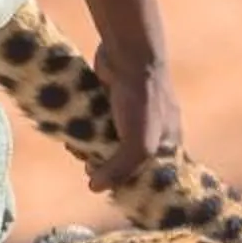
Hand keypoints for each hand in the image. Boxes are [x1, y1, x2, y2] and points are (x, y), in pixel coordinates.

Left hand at [89, 43, 182, 190]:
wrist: (129, 54)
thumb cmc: (142, 101)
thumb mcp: (138, 145)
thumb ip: (120, 171)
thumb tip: (95, 187)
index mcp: (169, 143)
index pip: (150, 175)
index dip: (129, 184)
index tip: (108, 188)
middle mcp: (153, 131)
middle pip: (125, 161)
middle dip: (105, 166)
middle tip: (88, 165)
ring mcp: (131, 116)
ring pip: (107, 144)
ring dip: (90, 149)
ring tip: (76, 148)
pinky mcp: (112, 103)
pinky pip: (96, 125)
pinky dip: (85, 132)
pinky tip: (73, 133)